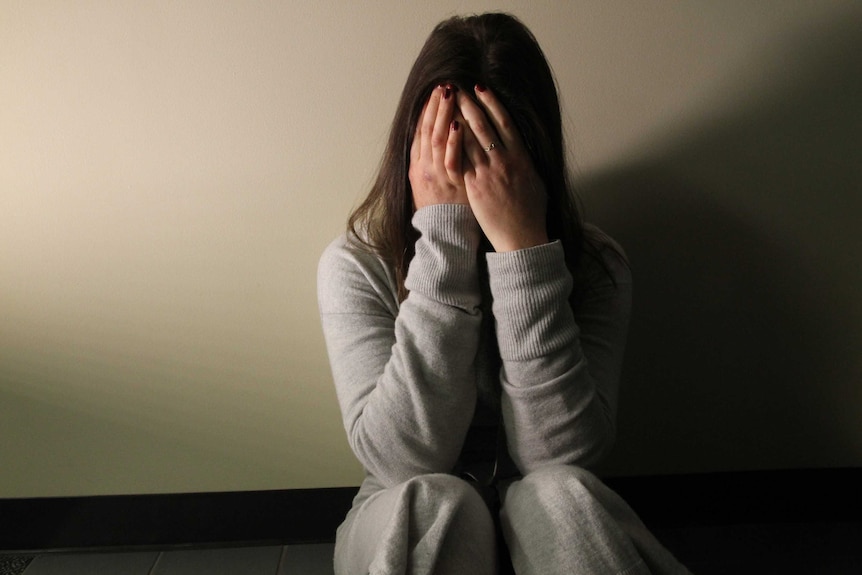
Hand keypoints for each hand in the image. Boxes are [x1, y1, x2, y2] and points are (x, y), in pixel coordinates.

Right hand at [408, 84, 468, 208]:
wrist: (446, 234)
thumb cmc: (442, 208)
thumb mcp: (428, 183)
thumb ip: (429, 161)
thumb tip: (436, 137)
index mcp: (418, 166)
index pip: (420, 131)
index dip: (426, 110)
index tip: (434, 92)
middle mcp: (424, 168)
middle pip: (428, 130)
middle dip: (435, 106)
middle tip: (443, 85)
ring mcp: (438, 176)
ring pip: (437, 140)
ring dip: (444, 115)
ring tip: (450, 94)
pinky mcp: (453, 185)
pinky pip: (452, 161)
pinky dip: (454, 142)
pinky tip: (459, 125)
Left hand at [457, 86, 547, 251]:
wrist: (522, 236)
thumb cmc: (531, 211)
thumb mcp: (535, 180)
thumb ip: (525, 161)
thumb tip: (520, 147)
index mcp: (521, 157)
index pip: (504, 122)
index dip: (491, 103)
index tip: (481, 88)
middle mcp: (504, 161)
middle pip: (483, 126)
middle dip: (469, 105)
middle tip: (457, 90)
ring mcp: (488, 173)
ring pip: (469, 140)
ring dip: (457, 120)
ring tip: (447, 106)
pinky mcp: (475, 187)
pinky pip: (460, 161)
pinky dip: (451, 145)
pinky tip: (442, 134)